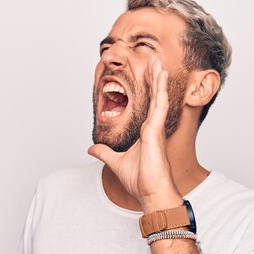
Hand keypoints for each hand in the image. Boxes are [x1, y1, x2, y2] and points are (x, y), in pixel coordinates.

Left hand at [88, 58, 181, 212]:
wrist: (151, 193)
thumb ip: (104, 153)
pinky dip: (161, 90)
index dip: (148, 89)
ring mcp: (156, 128)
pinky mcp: (157, 131)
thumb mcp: (115, 163)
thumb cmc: (140, 181)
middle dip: (154, 78)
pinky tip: (162, 76)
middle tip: (154, 60)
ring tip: (158, 61)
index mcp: (146, 133)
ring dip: (158, 78)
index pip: (147, 105)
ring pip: (159, 97)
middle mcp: (153, 128)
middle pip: (154, 97)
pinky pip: (159, 106)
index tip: (148, 73)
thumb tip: (91, 149)